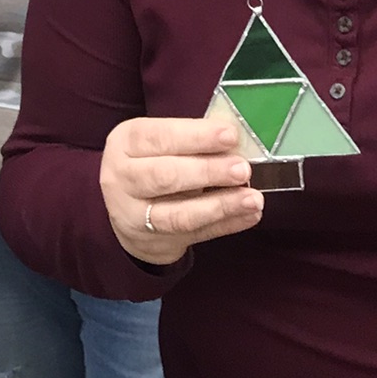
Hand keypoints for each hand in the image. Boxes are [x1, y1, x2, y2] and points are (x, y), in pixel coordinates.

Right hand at [101, 116, 263, 265]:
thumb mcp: (158, 142)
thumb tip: (236, 139)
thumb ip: (192, 140)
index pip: (159, 137)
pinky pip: (195, 235)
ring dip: (220, 206)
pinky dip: (226, 225)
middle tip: (242, 169)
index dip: (196, 136)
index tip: (230, 135)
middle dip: (208, 172)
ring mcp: (136, 216)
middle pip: (165, 176)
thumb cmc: (151, 161)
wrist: (126, 208)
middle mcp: (123, 179)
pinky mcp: (155, 242)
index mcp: (125, 143)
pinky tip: (249, 215)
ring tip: (253, 198)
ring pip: (178, 215)